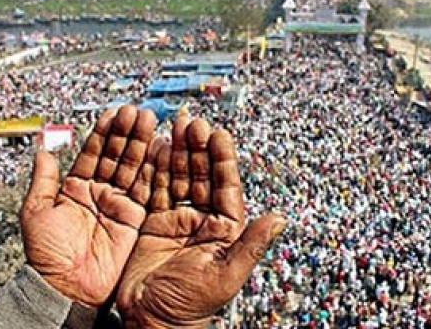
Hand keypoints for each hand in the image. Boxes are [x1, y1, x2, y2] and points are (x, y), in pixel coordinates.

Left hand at [20, 106, 164, 307]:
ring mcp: (119, 204)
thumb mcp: (37, 212)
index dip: (103, 133)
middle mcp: (100, 193)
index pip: (93, 153)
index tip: (113, 113)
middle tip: (136, 113)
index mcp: (76, 189)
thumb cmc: (47, 255)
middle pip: (117, 156)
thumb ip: (44, 180)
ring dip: (142, 145)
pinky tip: (159, 150)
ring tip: (149, 122)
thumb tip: (42, 150)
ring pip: (133, 168)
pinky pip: (146, 190)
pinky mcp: (136, 218)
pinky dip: (153, 170)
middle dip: (127, 133)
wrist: (68, 288)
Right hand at [117, 115, 285, 327]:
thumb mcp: (225, 276)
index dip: (223, 160)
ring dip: (178, 152)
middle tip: (192, 122)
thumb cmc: (190, 306)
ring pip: (179, 177)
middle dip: (198, 148)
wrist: (149, 322)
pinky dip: (155, 169)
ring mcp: (178, 219)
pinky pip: (155, 189)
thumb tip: (282, 218)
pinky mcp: (153, 222)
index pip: (227, 187)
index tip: (219, 134)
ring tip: (175, 125)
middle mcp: (203, 219)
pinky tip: (155, 147)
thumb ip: (252, 245)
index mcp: (225, 229)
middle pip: (202, 175)